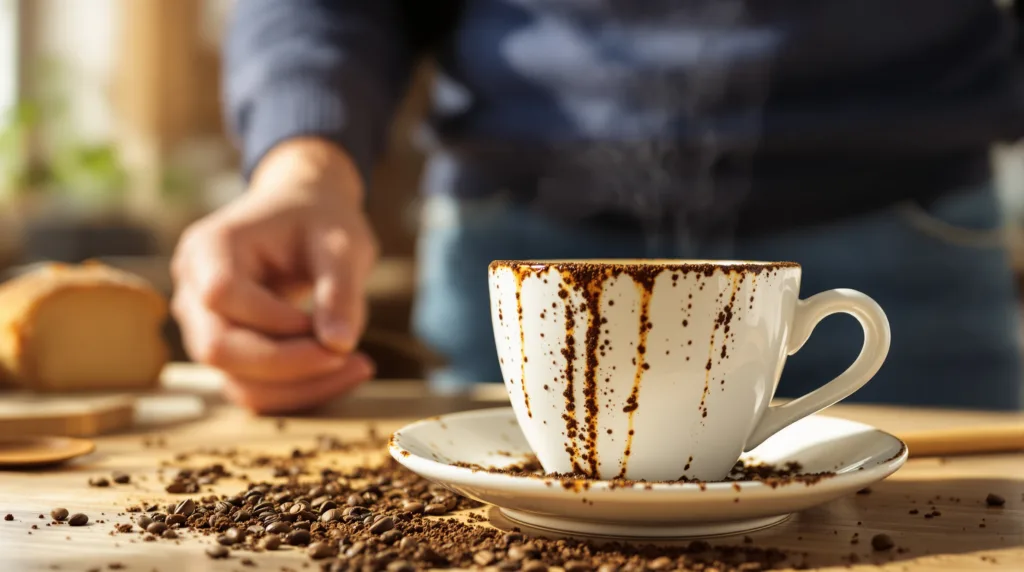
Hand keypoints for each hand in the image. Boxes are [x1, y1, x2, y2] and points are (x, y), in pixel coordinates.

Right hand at [171, 138, 378, 413]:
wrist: (304, 215)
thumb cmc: (320, 221)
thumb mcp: (341, 244)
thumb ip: (340, 289)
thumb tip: (339, 345)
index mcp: (209, 247)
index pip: (222, 294)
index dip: (274, 318)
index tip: (323, 319)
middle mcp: (193, 290)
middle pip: (218, 348)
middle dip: (289, 364)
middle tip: (353, 358)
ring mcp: (204, 326)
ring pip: (237, 382)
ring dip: (300, 388)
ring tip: (359, 366)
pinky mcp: (228, 352)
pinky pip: (254, 389)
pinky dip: (299, 391)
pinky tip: (343, 371)